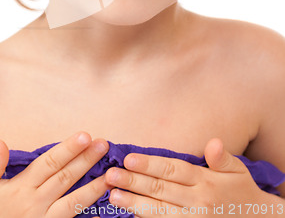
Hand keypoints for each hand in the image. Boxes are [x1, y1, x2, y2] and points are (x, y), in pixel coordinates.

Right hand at [0, 132, 111, 217]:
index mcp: (21, 188)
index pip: (50, 163)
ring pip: (74, 202)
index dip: (68, 149)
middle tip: (104, 144)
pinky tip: (104, 210)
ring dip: (94, 187)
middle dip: (86, 160)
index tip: (85, 135)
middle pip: (66, 178)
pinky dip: (88, 217)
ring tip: (112, 174)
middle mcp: (36, 203)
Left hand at [105, 138, 265, 216]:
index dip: (150, 164)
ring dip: (134, 204)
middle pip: (161, 190)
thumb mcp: (238, 171)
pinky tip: (130, 215)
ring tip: (113, 196)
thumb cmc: (242, 191)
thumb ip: (223, 158)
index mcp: (206, 182)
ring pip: (159, 212)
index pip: (173, 171)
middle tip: (110, 176)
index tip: (128, 158)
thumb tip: (214, 143)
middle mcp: (198, 203)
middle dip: (134, 182)